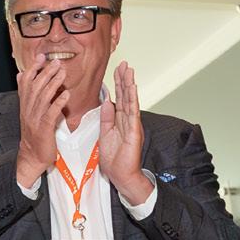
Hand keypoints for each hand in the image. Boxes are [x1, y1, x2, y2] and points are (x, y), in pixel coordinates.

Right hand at [15, 56, 67, 183]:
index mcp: (25, 106)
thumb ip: (27, 94)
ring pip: (43, 98)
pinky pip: (51, 113)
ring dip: (53, 84)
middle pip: (35, 88)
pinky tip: (66, 94)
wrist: (32, 156)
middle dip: (45, 73)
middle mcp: (28, 110)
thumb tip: (21, 76)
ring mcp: (35, 119)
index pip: (26, 84)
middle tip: (55, 62)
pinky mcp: (44, 128)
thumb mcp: (28, 112)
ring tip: (62, 73)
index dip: (33, 70)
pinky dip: (58, 103)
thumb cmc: (34, 135)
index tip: (40, 57)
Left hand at [99, 61, 151, 204]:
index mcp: (121, 120)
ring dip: (130, 85)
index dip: (118, 83)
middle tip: (124, 63)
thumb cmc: (114, 158)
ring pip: (131, 101)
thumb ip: (106, 117)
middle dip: (124, 79)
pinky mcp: (134, 132)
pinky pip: (133, 114)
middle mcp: (128, 120)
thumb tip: (107, 101)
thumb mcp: (105, 134)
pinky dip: (132, 101)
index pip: (119, 97)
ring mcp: (133, 125)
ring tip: (129, 71)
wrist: (120, 175)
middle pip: (126, 95)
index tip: (116, 69)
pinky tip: (132, 90)